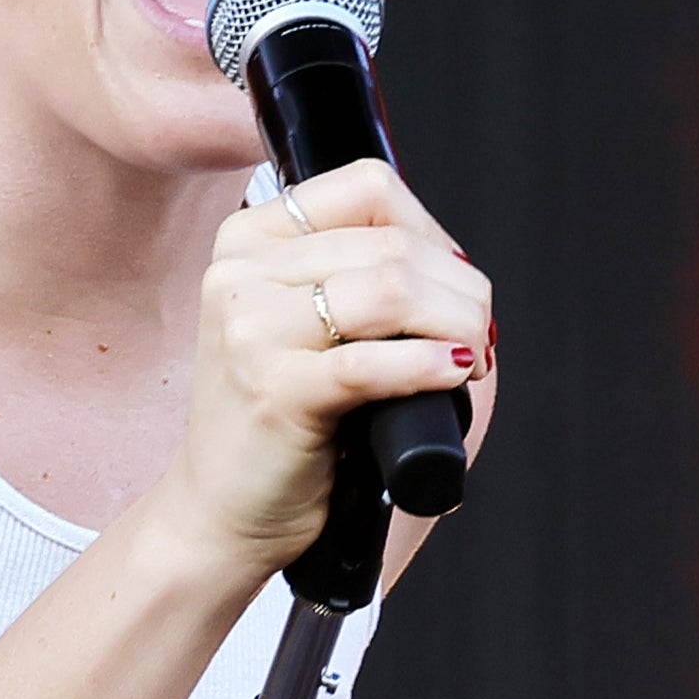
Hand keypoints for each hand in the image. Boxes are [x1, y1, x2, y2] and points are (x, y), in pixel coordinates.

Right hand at [158, 157, 490, 573]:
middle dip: (460, 291)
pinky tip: (452, 376)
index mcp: (248, 239)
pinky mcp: (274, 390)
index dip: (432, 231)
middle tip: (477, 338)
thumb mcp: (301, 323)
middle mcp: (239, 272)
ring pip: (392, 290)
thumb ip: (356, 275)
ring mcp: (250, 329)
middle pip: (391, 243)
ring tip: (468, 360)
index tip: (452, 282)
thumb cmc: (278, 420)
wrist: (221, 510)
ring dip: (457, 324)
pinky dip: (430, 366)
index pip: (367, 188)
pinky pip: (374, 361)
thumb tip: (453, 260)